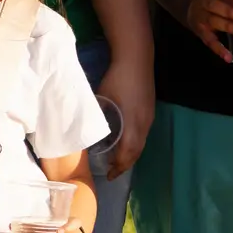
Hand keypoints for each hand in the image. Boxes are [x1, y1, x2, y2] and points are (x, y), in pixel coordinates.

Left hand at [94, 58, 152, 179]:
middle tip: (112, 172)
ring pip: (141, 143)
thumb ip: (95, 115)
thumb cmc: (118, 77)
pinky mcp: (150, 109)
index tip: (109, 175)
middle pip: (137, 151)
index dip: (119, 166)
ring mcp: (149, 116)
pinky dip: (134, 143)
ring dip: (130, 154)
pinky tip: (125, 140)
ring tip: (117, 159)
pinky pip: (143, 134)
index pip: (128, 153)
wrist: (137, 57)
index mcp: (133, 123)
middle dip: (125, 164)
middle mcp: (144, 123)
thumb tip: (83, 127)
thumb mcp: (102, 97)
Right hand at [185, 0, 232, 61]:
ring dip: (227, 27)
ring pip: (213, 21)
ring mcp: (200, 17)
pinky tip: (228, 57)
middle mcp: (202, 1)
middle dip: (229, 11)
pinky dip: (219, 49)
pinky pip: (209, 41)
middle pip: (213, 5)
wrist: (191, 6)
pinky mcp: (201, 32)